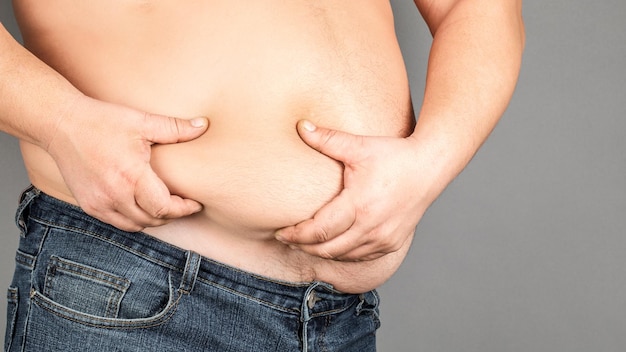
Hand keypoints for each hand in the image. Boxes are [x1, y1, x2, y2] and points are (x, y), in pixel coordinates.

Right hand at [46, 96, 208, 231]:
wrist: (61, 125)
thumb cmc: (103, 121)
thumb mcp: (142, 122)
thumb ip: (175, 128)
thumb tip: (203, 125)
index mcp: (131, 176)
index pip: (164, 208)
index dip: (183, 209)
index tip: (195, 203)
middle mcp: (114, 195)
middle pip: (152, 219)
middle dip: (172, 214)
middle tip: (184, 204)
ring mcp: (99, 203)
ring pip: (135, 225)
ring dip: (153, 219)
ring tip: (165, 206)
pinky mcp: (89, 205)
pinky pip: (117, 222)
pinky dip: (133, 219)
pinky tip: (142, 206)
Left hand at [275, 120, 441, 260]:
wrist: (430, 166)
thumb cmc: (394, 155)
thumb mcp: (358, 146)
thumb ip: (327, 138)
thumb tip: (300, 125)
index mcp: (359, 205)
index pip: (319, 231)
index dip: (296, 234)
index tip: (280, 232)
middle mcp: (372, 227)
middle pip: (327, 248)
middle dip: (303, 246)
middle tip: (286, 239)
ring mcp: (384, 239)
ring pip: (343, 256)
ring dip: (321, 252)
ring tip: (304, 243)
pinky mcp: (392, 243)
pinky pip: (361, 256)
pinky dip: (343, 254)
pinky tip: (331, 245)